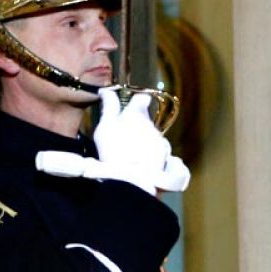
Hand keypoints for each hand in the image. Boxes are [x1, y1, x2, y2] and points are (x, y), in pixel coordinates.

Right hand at [34, 89, 188, 194]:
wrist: (131, 181)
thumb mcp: (104, 126)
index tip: (129, 106)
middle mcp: (153, 126)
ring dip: (143, 141)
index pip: (142, 98)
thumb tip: (107, 91)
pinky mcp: (166, 159)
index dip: (136, 101)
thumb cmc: (114, 151)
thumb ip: (109, 107)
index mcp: (137, 114)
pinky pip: (158, 153)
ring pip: (152, 137)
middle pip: (146, 120)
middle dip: (137, 125)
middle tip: (121, 137)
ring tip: (128, 154)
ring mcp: (161, 143)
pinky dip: (150, 156)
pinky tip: (138, 164)